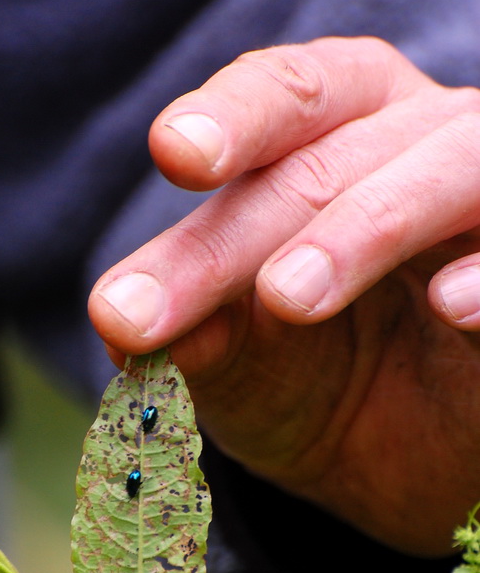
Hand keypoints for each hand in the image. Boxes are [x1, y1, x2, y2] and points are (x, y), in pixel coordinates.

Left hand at [88, 37, 479, 555]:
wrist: (400, 472)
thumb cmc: (314, 389)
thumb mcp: (241, 369)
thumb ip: (197, 337)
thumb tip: (125, 322)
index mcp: (336, 144)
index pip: (288, 100)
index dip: (234, 118)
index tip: (173, 152)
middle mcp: (417, 152)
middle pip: (332, 160)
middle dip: (241, 237)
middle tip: (157, 307)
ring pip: (449, 171)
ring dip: (367, 226)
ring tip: (289, 296)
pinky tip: (450, 308)